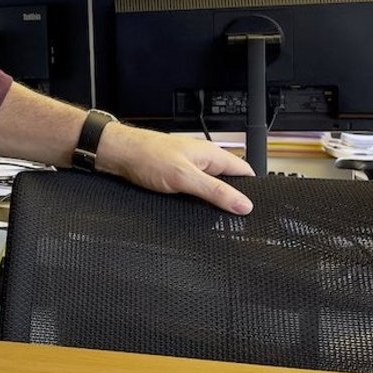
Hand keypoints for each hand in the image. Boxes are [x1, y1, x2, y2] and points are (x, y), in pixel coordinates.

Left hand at [97, 123, 255, 214]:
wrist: (117, 153)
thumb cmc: (146, 156)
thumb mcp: (185, 177)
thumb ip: (215, 191)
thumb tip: (243, 204)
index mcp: (212, 155)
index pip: (245, 172)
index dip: (252, 191)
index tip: (255, 209)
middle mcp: (202, 160)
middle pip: (227, 182)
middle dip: (230, 199)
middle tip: (233, 219)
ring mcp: (188, 167)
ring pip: (209, 187)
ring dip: (211, 200)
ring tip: (213, 218)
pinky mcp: (175, 176)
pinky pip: (193, 190)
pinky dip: (195, 200)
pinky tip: (192, 210)